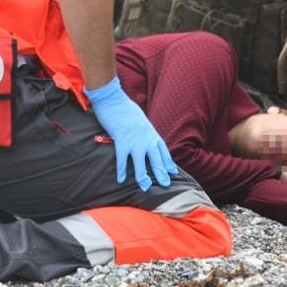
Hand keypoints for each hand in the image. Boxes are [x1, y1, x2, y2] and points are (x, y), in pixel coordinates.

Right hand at [85, 75, 177, 190]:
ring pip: (141, 162)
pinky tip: (121, 180)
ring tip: (144, 187)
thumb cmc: (124, 107)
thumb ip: (143, 129)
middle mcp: (145, 138)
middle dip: (161, 173)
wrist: (113, 99)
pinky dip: (121, 170)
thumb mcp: (139, 119)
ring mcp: (134, 141)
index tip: (172, 172)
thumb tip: (142, 135)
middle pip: (156, 159)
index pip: (163, 150)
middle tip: (166, 184)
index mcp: (151, 133)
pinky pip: (122, 159)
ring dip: (143, 176)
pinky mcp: (121, 140)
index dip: (168, 162)